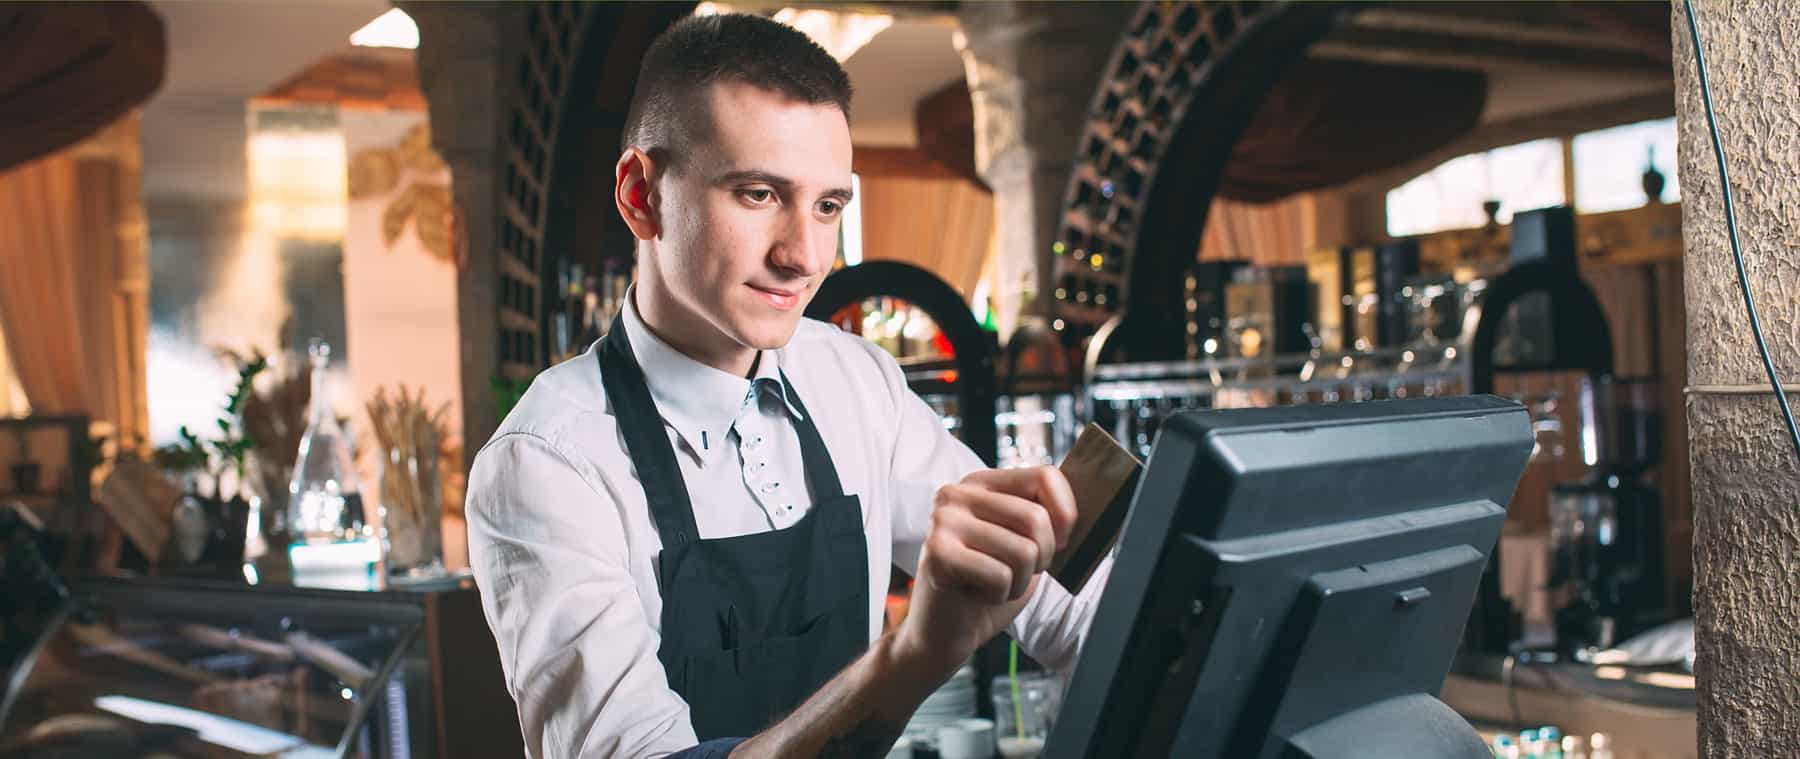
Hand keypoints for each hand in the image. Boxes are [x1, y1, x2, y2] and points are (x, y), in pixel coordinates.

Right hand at [894, 467, 1076, 675]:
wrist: (944, 632)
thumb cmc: (988, 587)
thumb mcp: (1024, 545)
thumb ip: (1045, 521)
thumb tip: (1087, 514)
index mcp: (983, 483)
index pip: (1045, 476)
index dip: (1066, 514)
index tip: (1058, 542)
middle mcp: (958, 494)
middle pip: (1036, 518)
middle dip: (1041, 559)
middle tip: (1016, 573)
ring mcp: (944, 521)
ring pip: (1023, 551)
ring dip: (1018, 582)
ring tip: (993, 585)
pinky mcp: (937, 553)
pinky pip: (1000, 575)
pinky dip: (998, 595)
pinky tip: (976, 594)